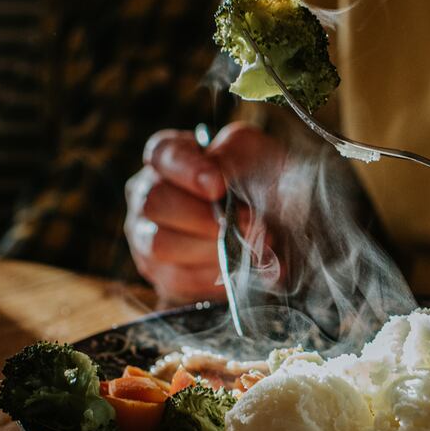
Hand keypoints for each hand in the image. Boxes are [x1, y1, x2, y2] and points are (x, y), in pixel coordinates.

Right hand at [124, 122, 284, 302]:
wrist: (283, 223)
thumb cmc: (260, 178)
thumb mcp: (253, 152)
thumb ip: (232, 155)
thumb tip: (214, 175)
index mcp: (166, 155)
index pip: (162, 155)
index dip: (187, 171)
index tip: (218, 185)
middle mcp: (146, 194)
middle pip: (154, 203)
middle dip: (204, 217)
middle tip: (248, 222)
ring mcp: (146, 236)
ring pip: (160, 244)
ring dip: (211, 248)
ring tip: (250, 246)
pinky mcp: (162, 274)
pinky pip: (177, 278)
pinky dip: (212, 274)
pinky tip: (240, 267)